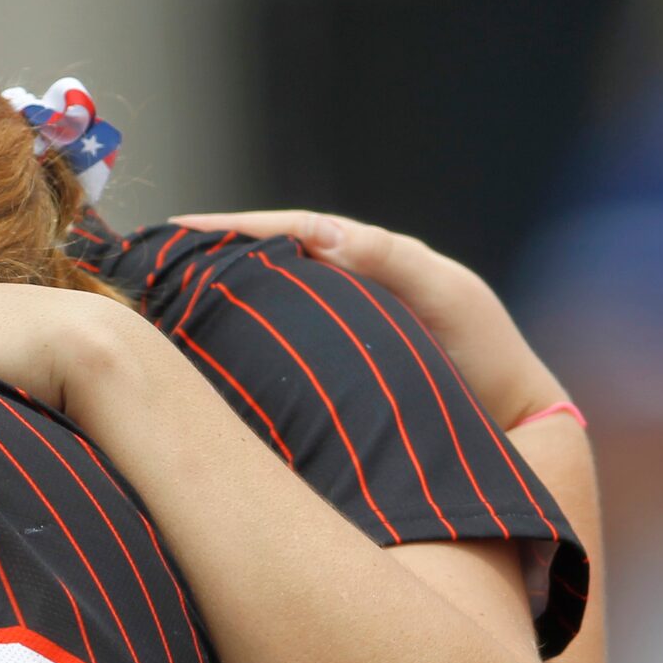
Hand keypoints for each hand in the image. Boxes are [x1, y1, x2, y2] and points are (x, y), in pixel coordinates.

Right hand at [169, 211, 569, 428]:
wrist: (515, 433)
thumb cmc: (487, 359)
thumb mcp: (446, 296)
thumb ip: (393, 261)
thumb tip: (321, 232)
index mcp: (365, 267)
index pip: (289, 234)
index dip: (234, 228)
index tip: (179, 228)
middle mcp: (341, 301)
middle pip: (264, 272)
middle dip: (209, 262)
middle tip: (147, 263)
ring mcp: (330, 346)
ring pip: (261, 319)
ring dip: (212, 308)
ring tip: (154, 306)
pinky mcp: (327, 393)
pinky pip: (270, 364)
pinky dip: (232, 356)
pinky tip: (192, 366)